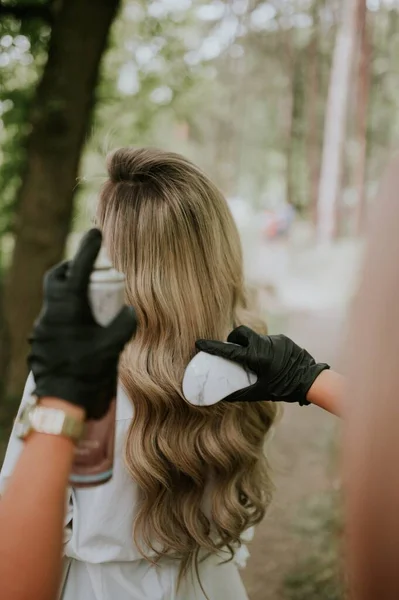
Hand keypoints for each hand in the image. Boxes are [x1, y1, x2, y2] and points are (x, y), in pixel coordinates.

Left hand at [28, 229, 136, 418]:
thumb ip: (124, 324)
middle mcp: (52, 313)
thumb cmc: (88, 372)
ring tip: (90, 305)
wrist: (62, 403)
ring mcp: (43, 327)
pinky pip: (53, 319)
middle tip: (89, 271)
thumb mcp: (113, 347)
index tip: (95, 233)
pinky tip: (81, 330)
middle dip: (72, 268)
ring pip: (54, 300)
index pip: (79, 270)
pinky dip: (67, 316)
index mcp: (69, 309)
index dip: (88, 249)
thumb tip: (129, 310)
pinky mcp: (40, 341)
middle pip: (56, 278)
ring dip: (70, 295)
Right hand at [196, 326, 329, 404]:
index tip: (199, 343)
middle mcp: (264, 344)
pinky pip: (268, 341)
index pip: (229, 350)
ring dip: (250, 345)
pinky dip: (264, 349)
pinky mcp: (283, 339)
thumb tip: (220, 398)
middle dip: (233, 339)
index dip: (212, 347)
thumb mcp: (259, 393)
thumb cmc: (284, 389)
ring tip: (256, 361)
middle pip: (240, 333)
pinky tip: (271, 361)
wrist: (310, 380)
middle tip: (233, 351)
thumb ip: (238, 394)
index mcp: (256, 357)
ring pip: (254, 337)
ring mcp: (275, 339)